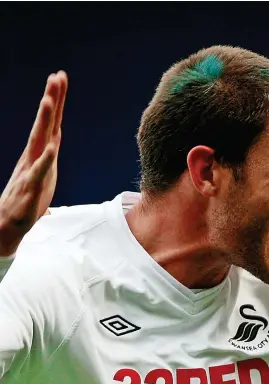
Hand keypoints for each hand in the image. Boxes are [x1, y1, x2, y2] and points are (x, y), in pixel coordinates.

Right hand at [0, 71, 67, 255]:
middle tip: (57, 77)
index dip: (56, 101)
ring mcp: (31, 169)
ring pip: (39, 141)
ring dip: (44, 121)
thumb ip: (48, 157)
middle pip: (45, 124)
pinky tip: (52, 147)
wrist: (8, 223)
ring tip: (48, 100)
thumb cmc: (28, 199)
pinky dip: (46, 159)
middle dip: (52, 100)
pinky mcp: (31, 187)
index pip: (51, 122)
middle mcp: (34, 156)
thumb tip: (53, 142)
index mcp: (40, 152)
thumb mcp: (45, 174)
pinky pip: (39, 171)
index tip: (60, 77)